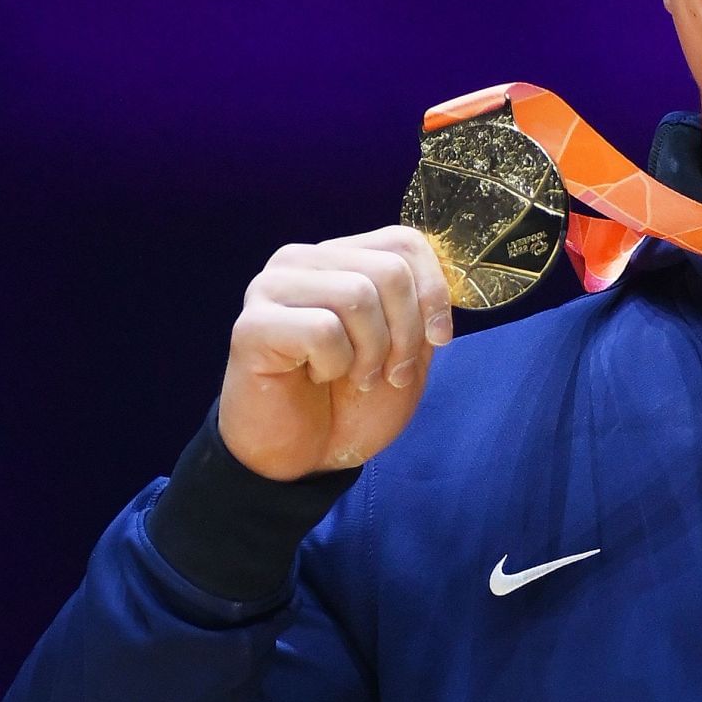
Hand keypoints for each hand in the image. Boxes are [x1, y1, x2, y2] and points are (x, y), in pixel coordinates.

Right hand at [219, 226, 454, 480]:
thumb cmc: (349, 405)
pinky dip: (334, 365)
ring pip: (357, 295)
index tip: (438, 340)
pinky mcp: (253, 325)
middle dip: (406, 334)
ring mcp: (272, 288)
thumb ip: (420, 309)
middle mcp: (302, 262)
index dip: (434, 293)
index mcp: (339, 259)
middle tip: (389, 374)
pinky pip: (322, 330)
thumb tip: (448, 274)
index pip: (403, 242)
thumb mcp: (405, 353)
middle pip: (388, 270)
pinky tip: (315, 378)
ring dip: (371, 353)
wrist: (303, 459)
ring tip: (354, 379)